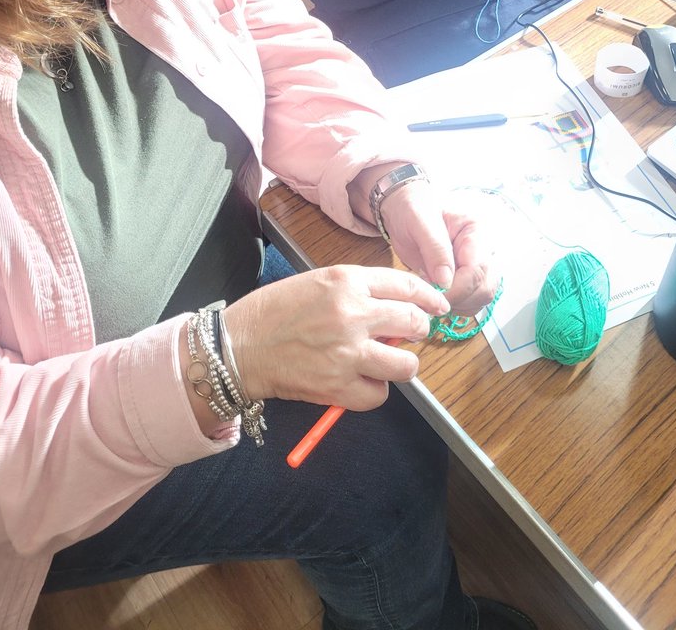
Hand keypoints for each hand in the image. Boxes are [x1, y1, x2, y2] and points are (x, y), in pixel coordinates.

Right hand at [222, 265, 448, 411]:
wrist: (238, 347)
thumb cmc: (273, 312)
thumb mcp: (317, 282)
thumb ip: (357, 291)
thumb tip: (395, 308)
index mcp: (346, 281)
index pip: (406, 286)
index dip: (428, 297)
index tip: (437, 305)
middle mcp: (352, 313)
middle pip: (413, 322)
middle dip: (418, 330)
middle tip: (409, 335)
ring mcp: (347, 352)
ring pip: (406, 364)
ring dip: (402, 364)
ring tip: (386, 362)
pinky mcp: (338, 386)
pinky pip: (379, 395)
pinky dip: (374, 391)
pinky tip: (359, 382)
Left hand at [378, 182, 499, 316]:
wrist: (404, 209)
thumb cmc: (411, 208)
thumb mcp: (419, 221)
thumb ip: (435, 248)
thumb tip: (446, 281)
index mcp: (475, 230)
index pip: (477, 269)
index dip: (457, 287)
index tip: (434, 292)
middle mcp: (483, 249)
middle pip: (485, 287)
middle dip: (458, 298)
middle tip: (430, 293)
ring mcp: (477, 265)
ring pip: (482, 298)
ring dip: (457, 304)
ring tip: (432, 292)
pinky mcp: (468, 278)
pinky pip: (472, 302)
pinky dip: (455, 306)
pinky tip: (437, 296)